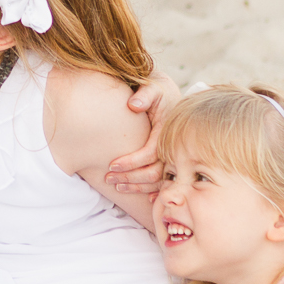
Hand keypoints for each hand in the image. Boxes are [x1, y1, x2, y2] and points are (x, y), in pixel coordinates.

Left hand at [105, 71, 180, 192]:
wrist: (167, 91)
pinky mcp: (172, 160)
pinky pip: (165, 181)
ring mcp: (174, 154)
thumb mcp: (153, 86)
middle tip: (109, 179)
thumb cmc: (156, 88)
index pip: (150, 153)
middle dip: (131, 178)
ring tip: (117, 187)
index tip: (111, 164)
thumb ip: (144, 94)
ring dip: (138, 186)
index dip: (131, 162)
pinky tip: (143, 197)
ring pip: (159, 180)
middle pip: (155, 172)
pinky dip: (154, 191)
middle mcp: (173, 146)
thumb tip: (133, 104)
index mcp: (167, 130)